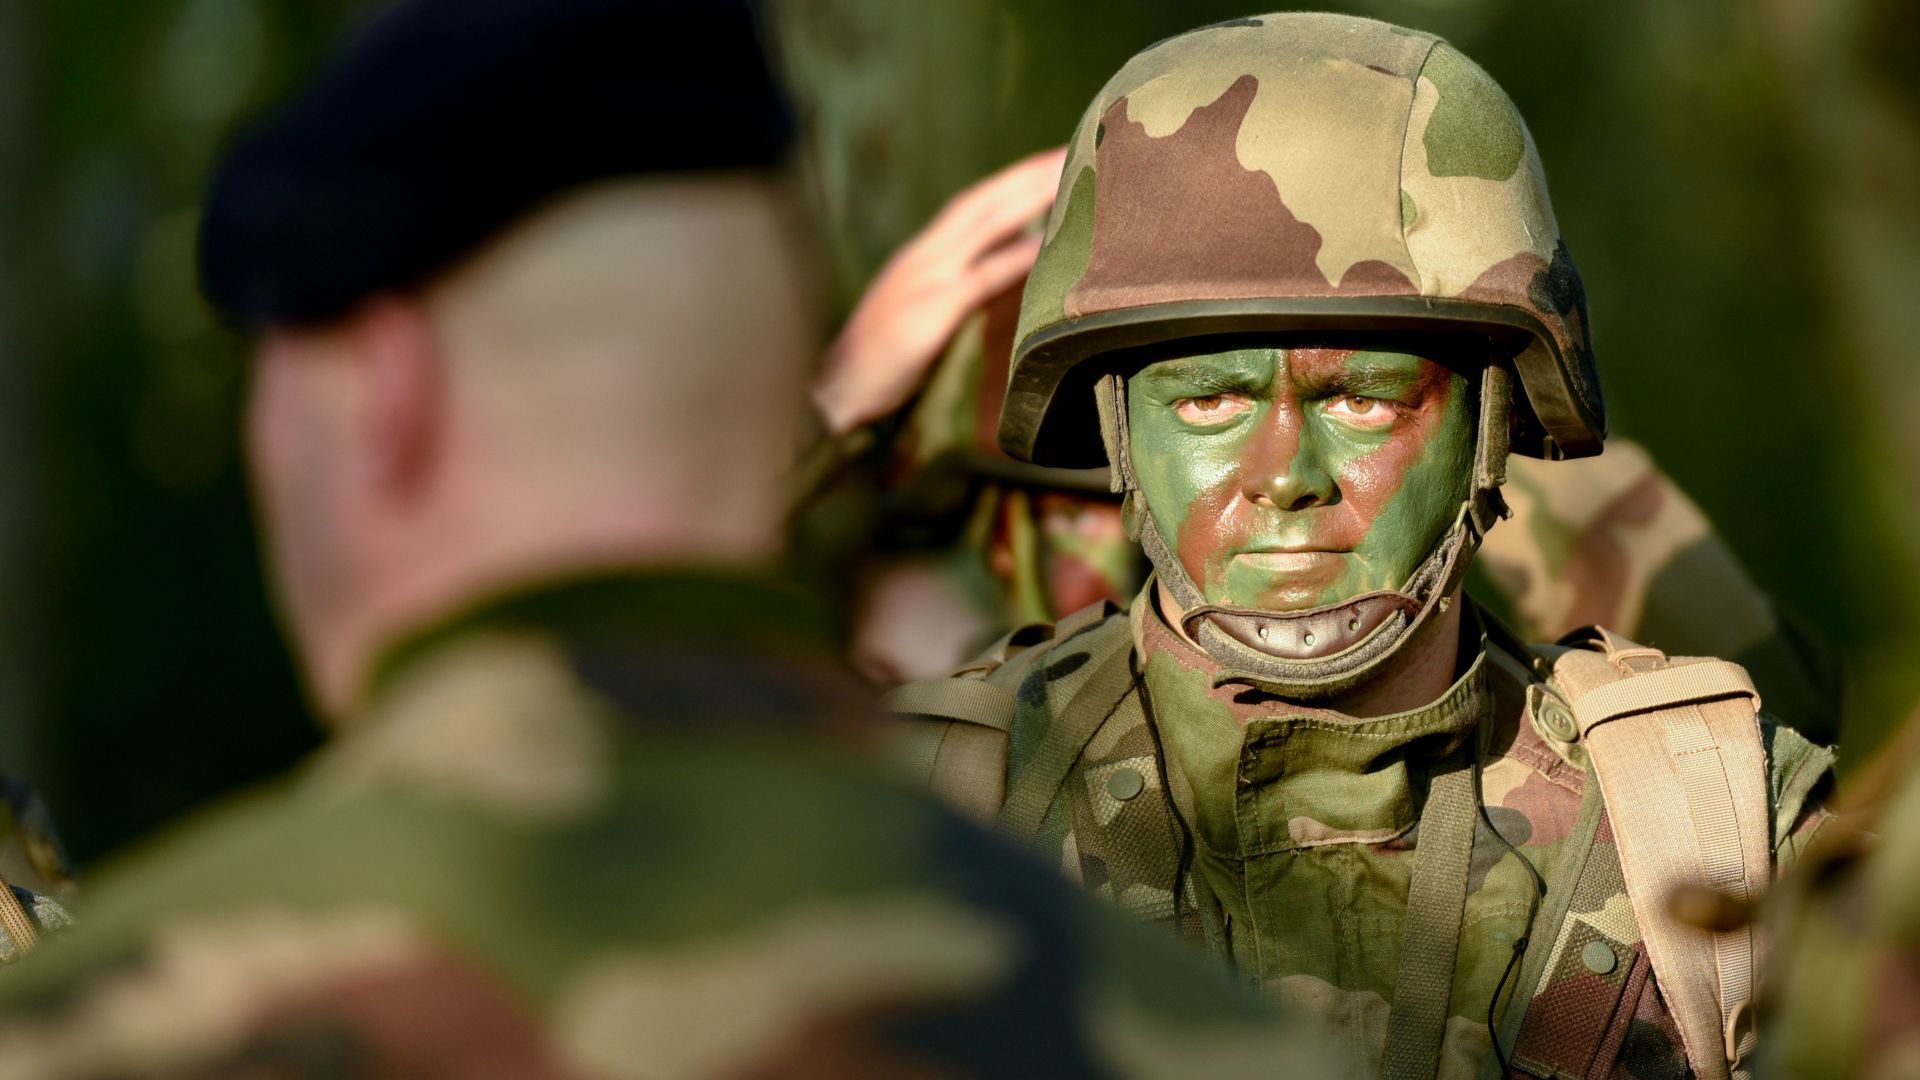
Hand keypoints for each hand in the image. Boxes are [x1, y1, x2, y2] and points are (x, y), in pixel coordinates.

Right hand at [812, 146, 1067, 435]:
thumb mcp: (921, 315)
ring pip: (984, 225)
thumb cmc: (878, 365)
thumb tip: (1009, 261)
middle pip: (983, 202)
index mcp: (920, 257)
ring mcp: (925, 280)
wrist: (832, 394)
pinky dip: (1015, 259)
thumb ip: (959, 286)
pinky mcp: (930, 312)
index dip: (1012, 180)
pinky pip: (981, 279)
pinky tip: (1047, 246)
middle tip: (1076, 148)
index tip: (1053, 159)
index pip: (972, 205)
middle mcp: (923, 257)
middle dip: (1028, 173)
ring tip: (1069, 177)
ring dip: (1029, 198)